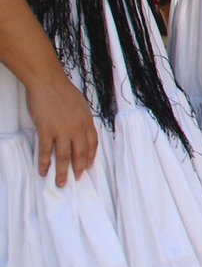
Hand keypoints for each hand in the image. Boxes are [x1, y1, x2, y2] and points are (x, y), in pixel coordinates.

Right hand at [25, 70, 97, 186]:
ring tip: (61, 183)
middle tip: (77, 179)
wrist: (48, 83)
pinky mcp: (46, 130)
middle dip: (79, 168)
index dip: (91, 157)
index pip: (92, 143)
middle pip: (80, 153)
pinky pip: (45, 151)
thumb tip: (82, 130)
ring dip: (62, 172)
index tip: (89, 166)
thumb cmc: (63, 92)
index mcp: (87, 121)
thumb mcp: (81, 106)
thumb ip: (82, 119)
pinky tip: (43, 171)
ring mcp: (61, 130)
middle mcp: (77, 128)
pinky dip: (44, 163)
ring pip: (64, 156)